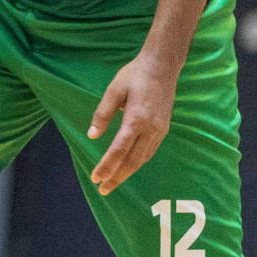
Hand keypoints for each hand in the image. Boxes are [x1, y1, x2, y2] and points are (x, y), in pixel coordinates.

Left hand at [88, 53, 178, 195]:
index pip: (119, 150)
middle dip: (117, 177)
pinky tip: (129, 166)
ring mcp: (160, 130)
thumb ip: (102, 114)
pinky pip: (149, 151)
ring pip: (143, 158)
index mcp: (136, 119)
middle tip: (103, 190)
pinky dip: (138, 162)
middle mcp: (151, 129)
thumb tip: (92, 135)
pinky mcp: (164, 129)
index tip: (96, 178)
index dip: (107, 166)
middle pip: (133, 160)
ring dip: (127, 172)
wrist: (162, 67)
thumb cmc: (134, 75)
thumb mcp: (113, 90)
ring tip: (113, 182)